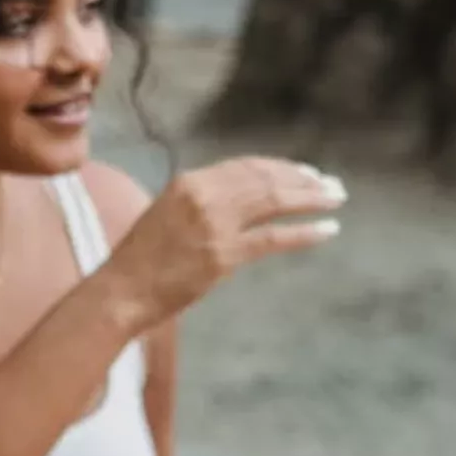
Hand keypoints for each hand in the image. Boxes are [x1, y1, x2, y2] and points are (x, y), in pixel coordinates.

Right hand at [97, 157, 344, 332]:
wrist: (120, 290)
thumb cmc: (140, 260)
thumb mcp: (167, 215)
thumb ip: (201, 203)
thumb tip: (240, 202)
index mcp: (189, 181)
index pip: (246, 166)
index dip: (281, 167)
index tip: (305, 172)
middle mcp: (203, 195)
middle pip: (266, 179)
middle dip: (304, 180)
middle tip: (332, 186)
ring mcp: (214, 224)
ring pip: (275, 201)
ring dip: (311, 199)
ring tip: (336, 200)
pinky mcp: (223, 255)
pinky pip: (274, 238)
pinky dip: (305, 233)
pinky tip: (327, 230)